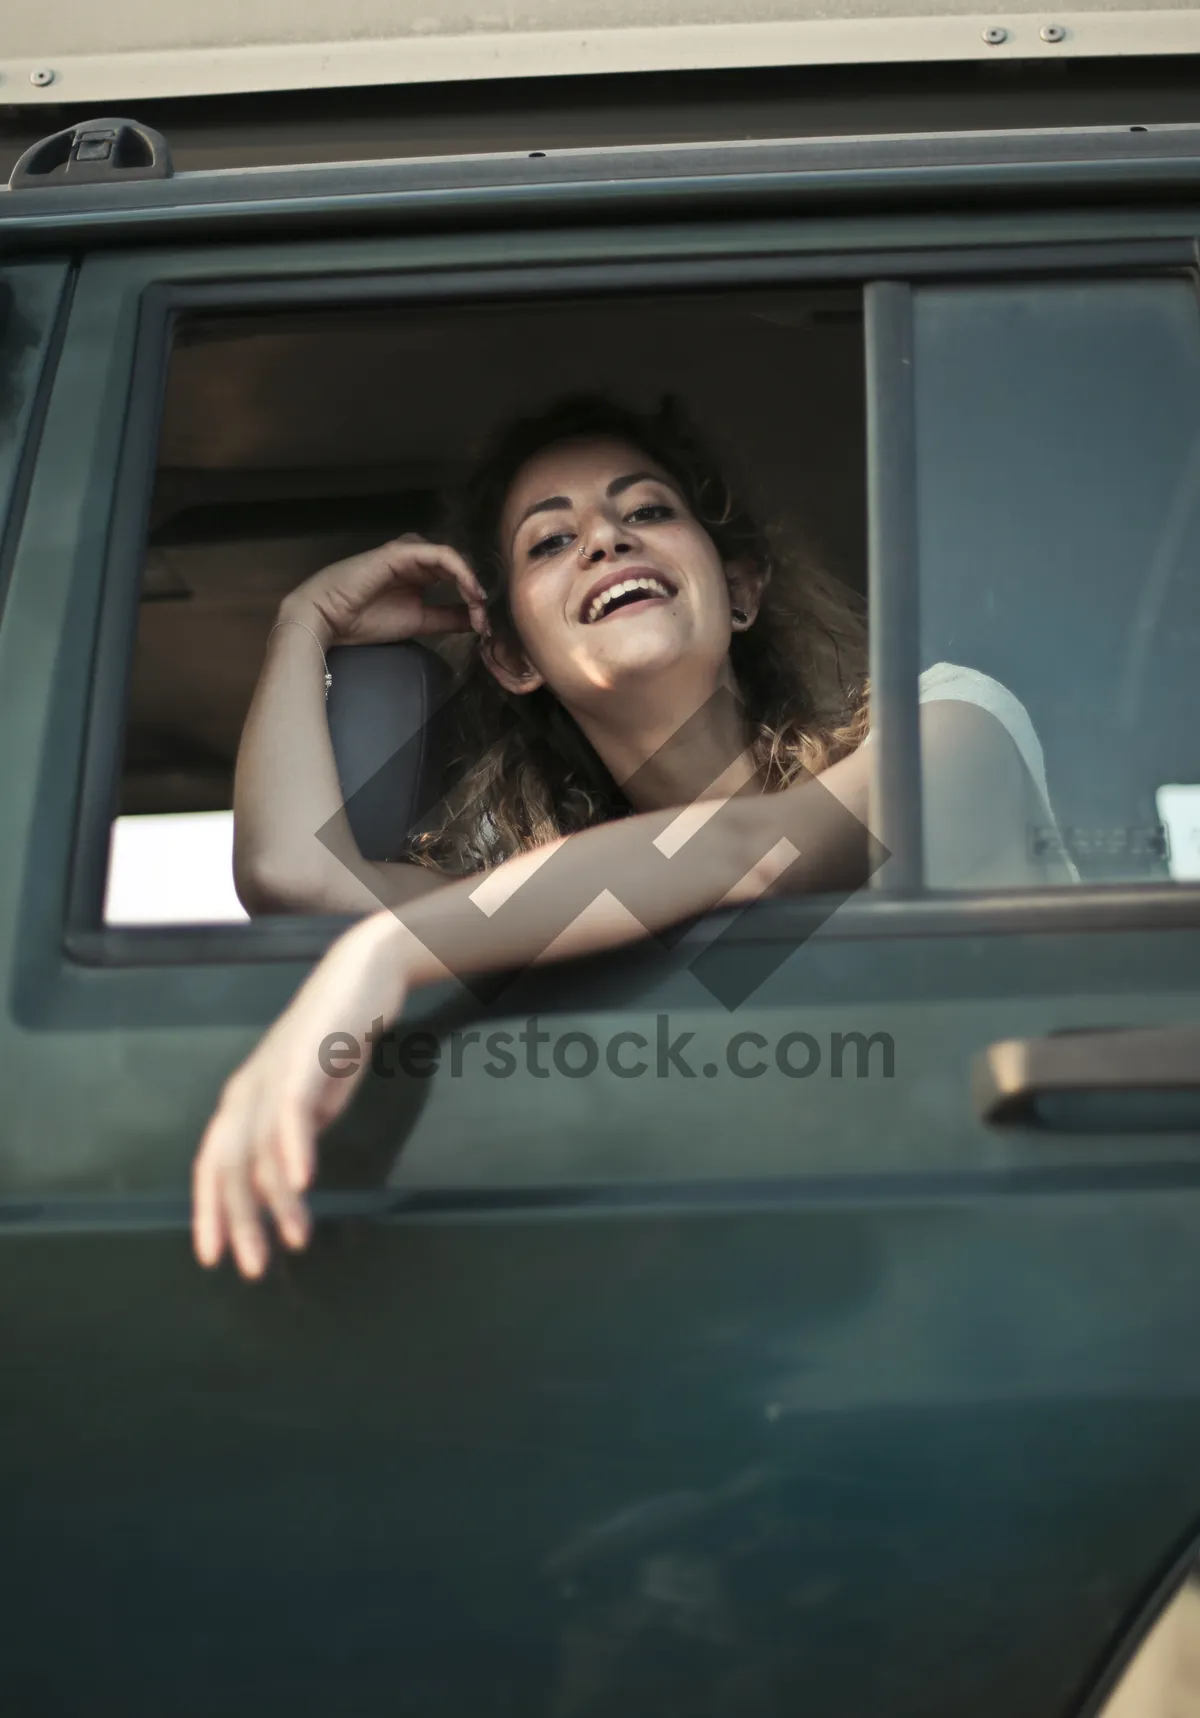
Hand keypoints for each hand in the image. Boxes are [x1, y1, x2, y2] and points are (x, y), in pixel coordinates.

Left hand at [192, 912, 410, 1278]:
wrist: (360, 977)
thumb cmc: (335, 1040)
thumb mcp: (311, 1099)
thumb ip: (294, 1135)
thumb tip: (286, 1180)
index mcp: (243, 1099)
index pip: (212, 1163)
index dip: (209, 1211)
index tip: (214, 1257)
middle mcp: (247, 1089)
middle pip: (229, 1164)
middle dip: (238, 1220)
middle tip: (253, 1266)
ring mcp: (273, 1074)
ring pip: (262, 1147)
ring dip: (275, 1200)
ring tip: (295, 1239)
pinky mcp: (304, 1060)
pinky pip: (292, 1112)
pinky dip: (294, 1149)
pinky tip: (302, 1183)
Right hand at [279, 534, 487, 648]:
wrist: (328, 619)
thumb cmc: (365, 620)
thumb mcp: (419, 622)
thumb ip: (446, 618)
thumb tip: (475, 620)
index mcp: (420, 574)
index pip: (458, 579)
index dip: (475, 599)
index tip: (485, 627)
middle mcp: (417, 560)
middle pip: (459, 568)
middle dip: (477, 592)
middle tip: (486, 619)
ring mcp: (409, 553)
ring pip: (453, 559)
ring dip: (471, 582)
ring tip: (480, 606)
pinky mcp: (401, 551)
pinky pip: (440, 555)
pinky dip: (460, 572)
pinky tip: (470, 591)